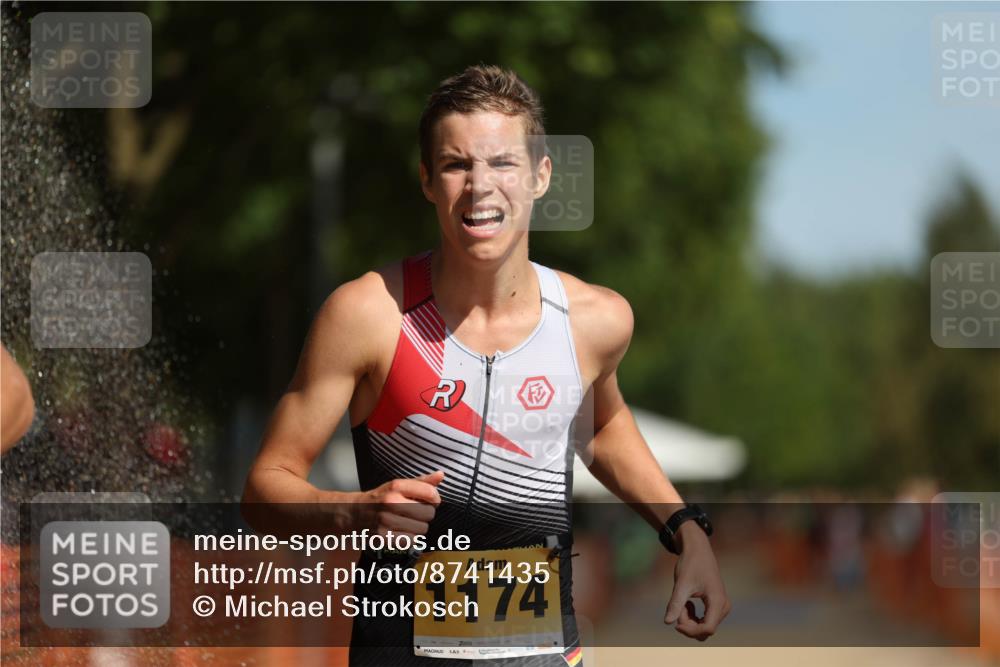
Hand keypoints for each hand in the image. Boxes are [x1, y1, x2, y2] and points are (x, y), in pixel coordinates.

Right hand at [354, 470, 443, 538]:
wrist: (353, 515)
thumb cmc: (379, 499)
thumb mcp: (397, 486)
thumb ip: (420, 482)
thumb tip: (441, 475)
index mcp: (396, 486)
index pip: (430, 493)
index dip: (434, 499)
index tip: (428, 501)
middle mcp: (390, 502)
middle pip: (429, 513)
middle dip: (425, 514)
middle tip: (413, 513)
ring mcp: (386, 521)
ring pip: (422, 529)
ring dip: (417, 527)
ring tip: (405, 522)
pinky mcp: (383, 537)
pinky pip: (411, 541)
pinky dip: (409, 538)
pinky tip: (399, 532)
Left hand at [663, 523, 730, 640]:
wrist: (698, 550)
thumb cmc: (690, 564)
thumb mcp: (681, 584)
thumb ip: (676, 603)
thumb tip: (667, 622)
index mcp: (718, 601)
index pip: (707, 629)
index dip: (690, 631)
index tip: (675, 624)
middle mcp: (724, 607)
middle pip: (705, 630)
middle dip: (688, 624)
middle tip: (678, 606)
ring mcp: (722, 607)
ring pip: (704, 627)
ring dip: (689, 620)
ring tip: (682, 602)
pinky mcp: (717, 606)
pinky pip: (704, 621)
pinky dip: (692, 616)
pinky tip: (687, 603)